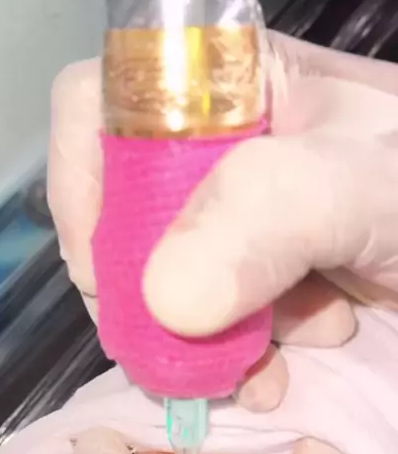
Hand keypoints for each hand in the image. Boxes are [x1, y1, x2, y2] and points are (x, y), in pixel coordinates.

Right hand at [47, 33, 397, 411]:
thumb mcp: (370, 182)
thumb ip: (273, 213)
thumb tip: (161, 299)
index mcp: (230, 82)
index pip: (100, 102)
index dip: (84, 185)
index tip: (109, 275)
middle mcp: (220, 147)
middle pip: (123, 212)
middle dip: (150, 294)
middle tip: (187, 350)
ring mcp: (241, 217)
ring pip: (166, 281)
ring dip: (203, 341)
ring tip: (266, 369)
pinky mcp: (265, 276)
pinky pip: (210, 322)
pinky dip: (236, 359)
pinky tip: (284, 371)